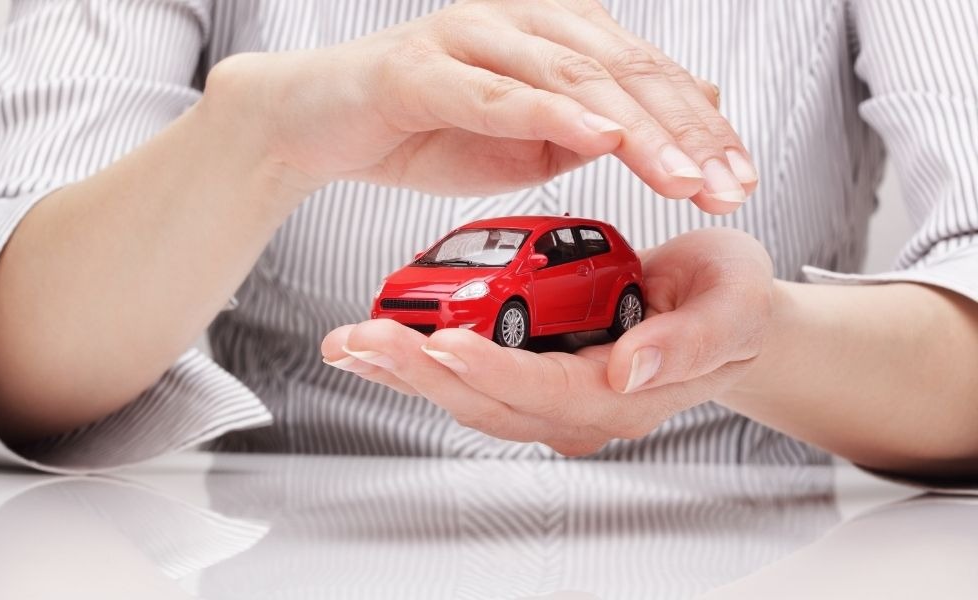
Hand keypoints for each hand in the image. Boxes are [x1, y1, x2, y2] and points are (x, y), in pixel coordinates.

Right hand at [204, 0, 756, 211]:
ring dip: (635, 127)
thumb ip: (588, 131)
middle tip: (728, 184)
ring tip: (682, 172)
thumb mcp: (524, 144)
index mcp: (552, 41)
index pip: (643, 78)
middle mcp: (521, 25)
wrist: (317, 125)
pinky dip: (550, 112)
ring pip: (572, 77)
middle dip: (684, 133)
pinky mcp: (423, 66)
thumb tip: (660, 128)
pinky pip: (497, 90)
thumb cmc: (418, 131)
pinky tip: (599, 135)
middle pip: (623, 72)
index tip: (737, 181)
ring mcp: (472, 38)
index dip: (698, 129)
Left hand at [321, 228, 774, 454]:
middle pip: (491, 402)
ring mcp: (554, 396)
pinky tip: (384, 339)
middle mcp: (580, 407)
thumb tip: (631, 368)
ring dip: (409, 370)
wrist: (724, 309)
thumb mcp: (732, 305)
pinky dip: (424, 357)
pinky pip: (472, 375)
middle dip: (423, 373)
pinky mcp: (535, 373)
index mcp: (626, 395)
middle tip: (365, 341)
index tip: (446, 342)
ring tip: (354, 342)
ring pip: (470, 395)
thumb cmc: (730, 302)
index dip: (495, 370)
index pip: (550, 392)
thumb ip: (690, 342)